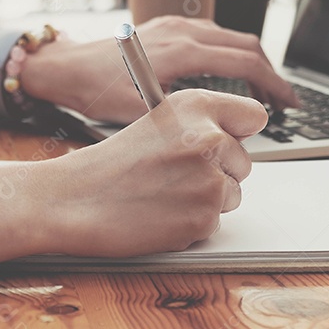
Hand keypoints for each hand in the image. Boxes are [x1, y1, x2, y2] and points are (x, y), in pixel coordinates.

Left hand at [23, 16, 299, 123]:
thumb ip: (183, 118)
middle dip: (271, 73)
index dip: (274, 84)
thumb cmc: (96, 91)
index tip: (289, 104)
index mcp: (182, 51)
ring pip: (232, 37)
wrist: (65, 67)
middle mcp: (183, 30)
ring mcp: (176, 24)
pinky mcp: (167, 26)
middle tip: (285, 101)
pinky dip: (232, 53)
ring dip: (252, 61)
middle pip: (246, 45)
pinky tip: (232, 75)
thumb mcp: (140, 113)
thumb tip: (218, 134)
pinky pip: (213, 35)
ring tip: (264, 91)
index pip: (246, 62)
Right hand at [41, 90, 267, 256]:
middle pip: (244, 162)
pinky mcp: (205, 216)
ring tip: (163, 194)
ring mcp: (210, 178)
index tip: (229, 140)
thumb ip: (200, 125)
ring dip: (206, 199)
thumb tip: (236, 140)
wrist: (74, 201)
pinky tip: (161, 214)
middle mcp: (209, 137)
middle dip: (219, 172)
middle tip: (174, 175)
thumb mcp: (156, 123)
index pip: (254, 115)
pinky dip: (192, 223)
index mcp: (196, 105)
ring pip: (232, 194)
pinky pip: (214, 222)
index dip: (240, 131)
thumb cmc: (109, 165)